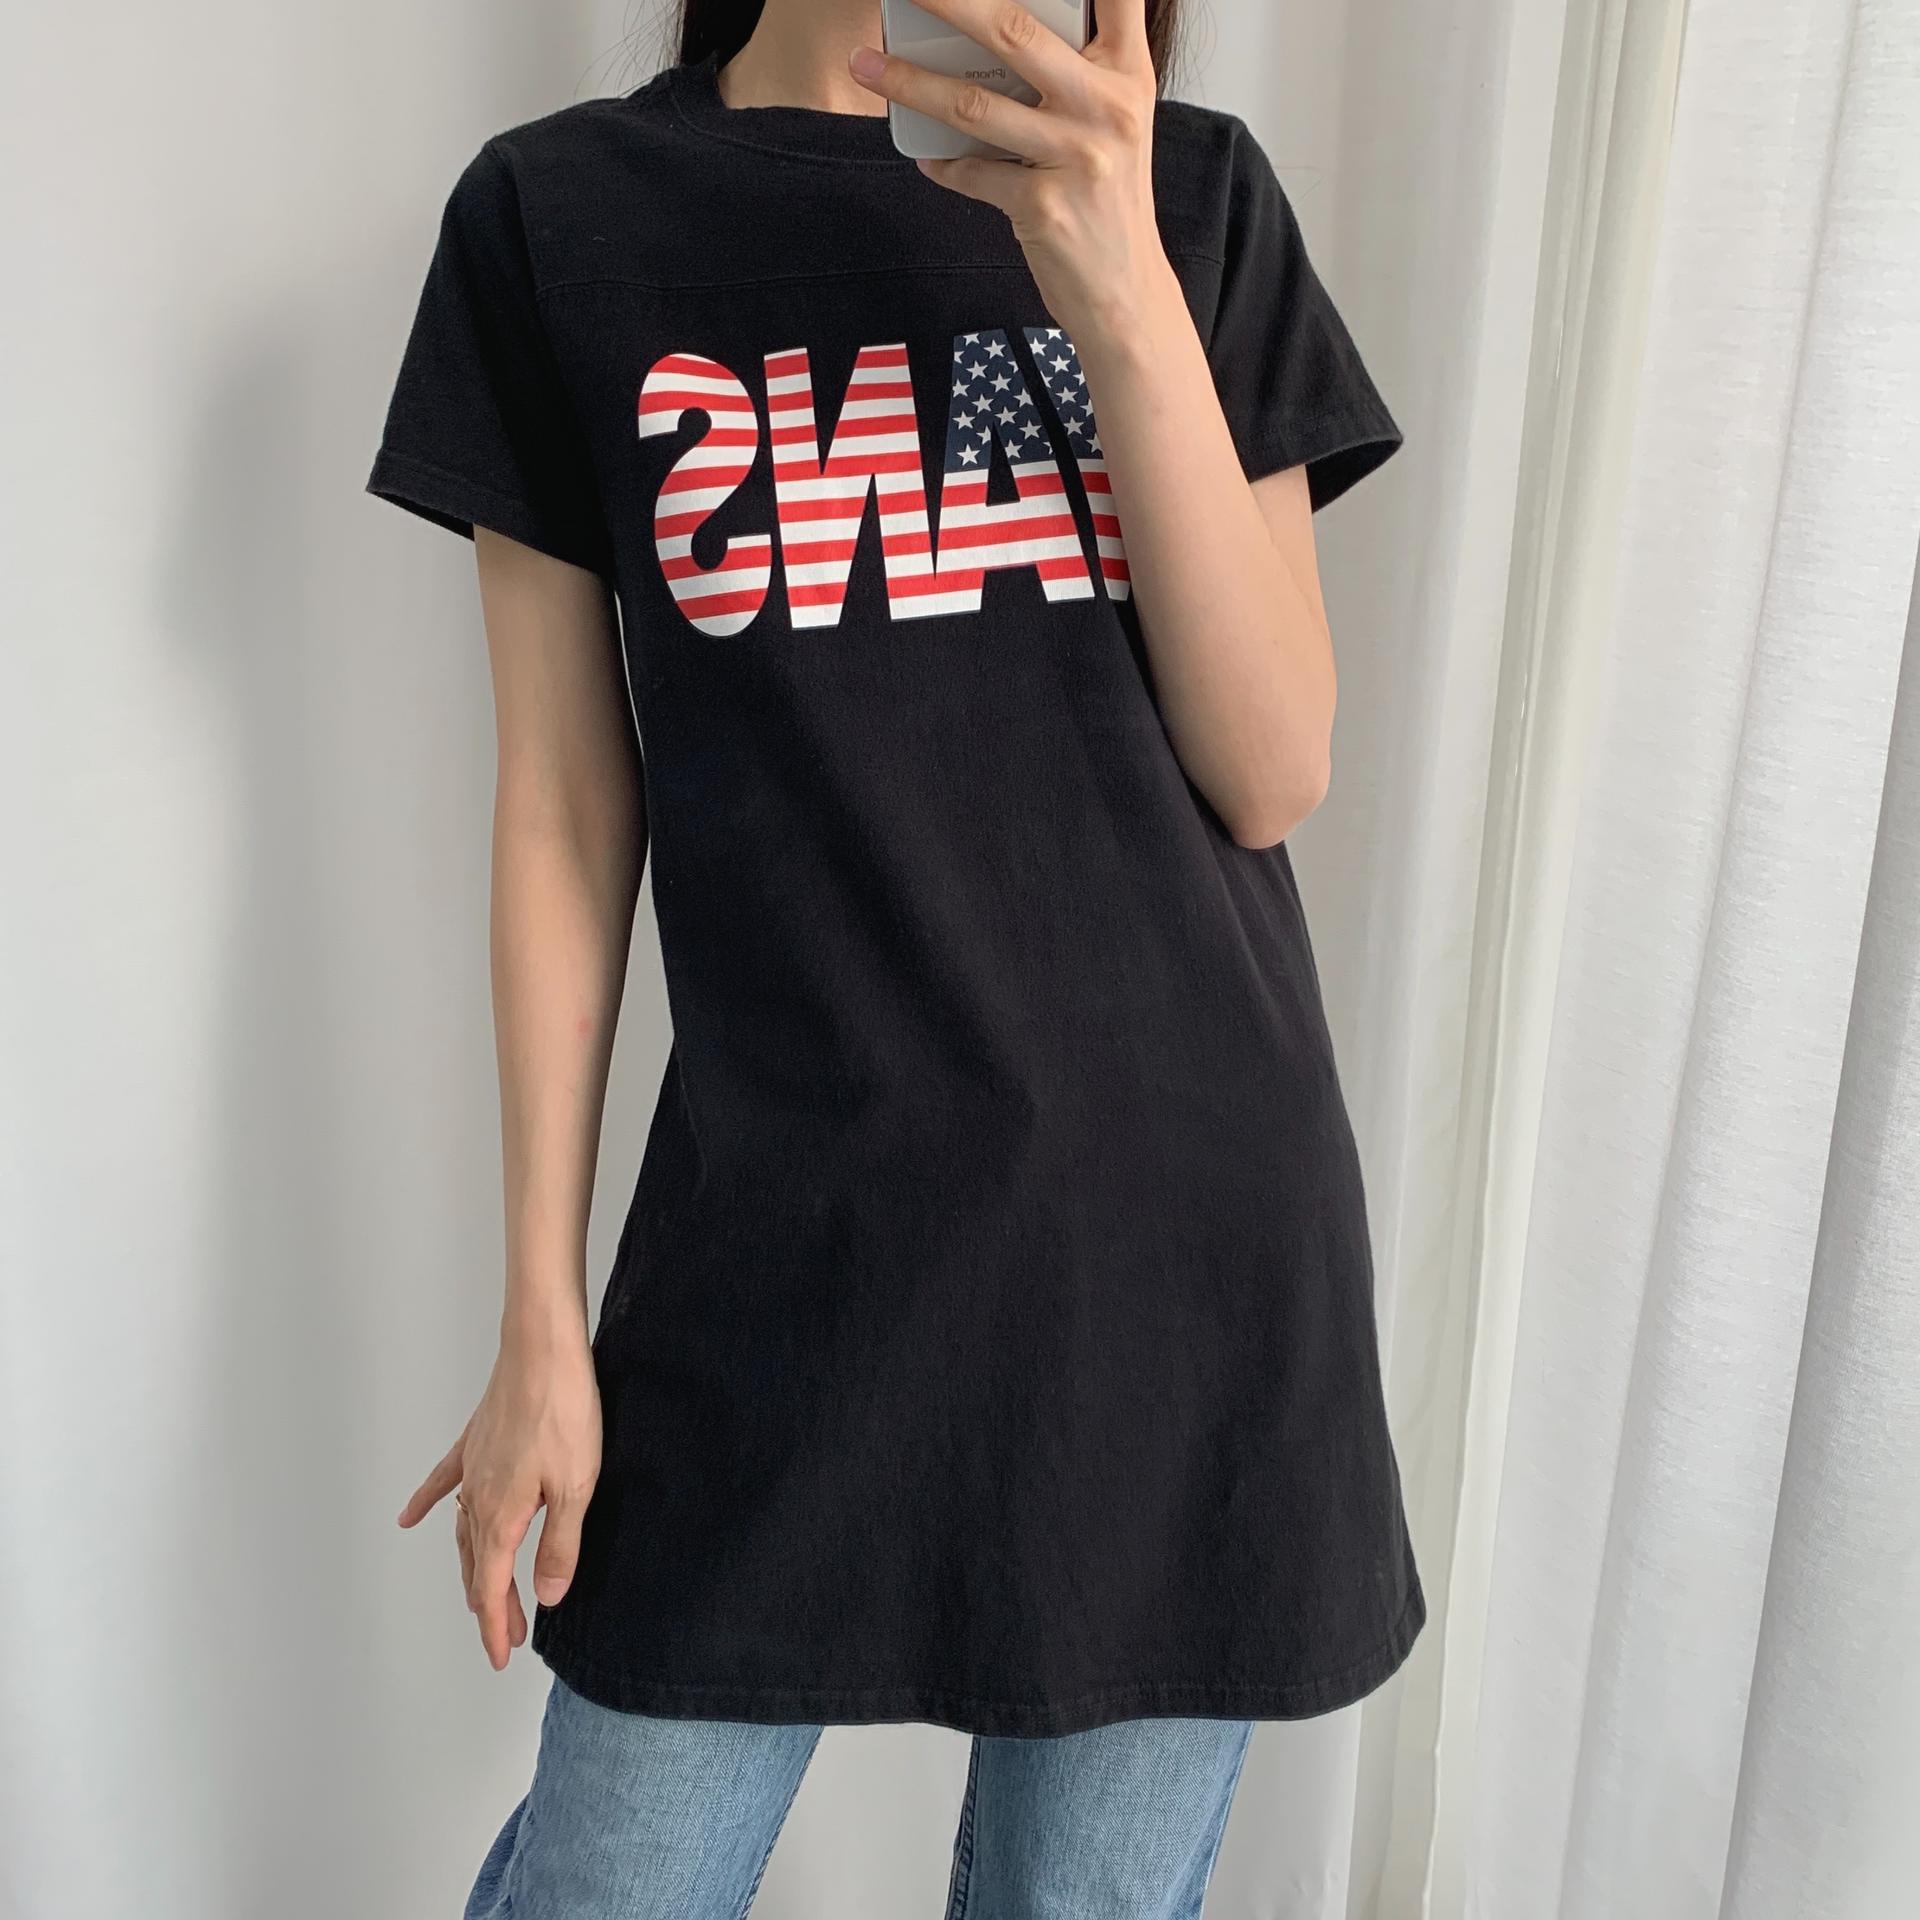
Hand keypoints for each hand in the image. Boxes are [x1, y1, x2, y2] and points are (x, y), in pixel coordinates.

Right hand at [397, 1317, 601, 1669]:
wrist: (543, 1349)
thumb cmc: (563, 1412)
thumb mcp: (576, 1487)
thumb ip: (559, 1546)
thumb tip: (546, 1597)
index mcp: (501, 1514)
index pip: (492, 1586)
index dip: (497, 1626)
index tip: (502, 1657)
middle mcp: (478, 1496)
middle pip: (477, 1564)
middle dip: (490, 1604)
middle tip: (508, 1634)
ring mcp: (473, 1467)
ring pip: (463, 1530)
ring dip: (471, 1566)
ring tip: (479, 1595)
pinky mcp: (476, 1440)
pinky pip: (444, 1480)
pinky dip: (427, 1502)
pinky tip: (410, 1517)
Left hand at [849, 0, 1181, 348]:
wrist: (1126, 292)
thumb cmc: (1110, 199)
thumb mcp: (1116, 123)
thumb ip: (1080, 71)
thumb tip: (996, 29)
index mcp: (1128, 75)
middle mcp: (1108, 108)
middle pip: (1013, 30)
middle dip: (947, 1)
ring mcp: (1076, 158)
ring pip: (974, 104)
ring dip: (910, 83)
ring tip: (867, 65)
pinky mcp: (1044, 208)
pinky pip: (972, 173)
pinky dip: (944, 163)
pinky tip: (929, 156)